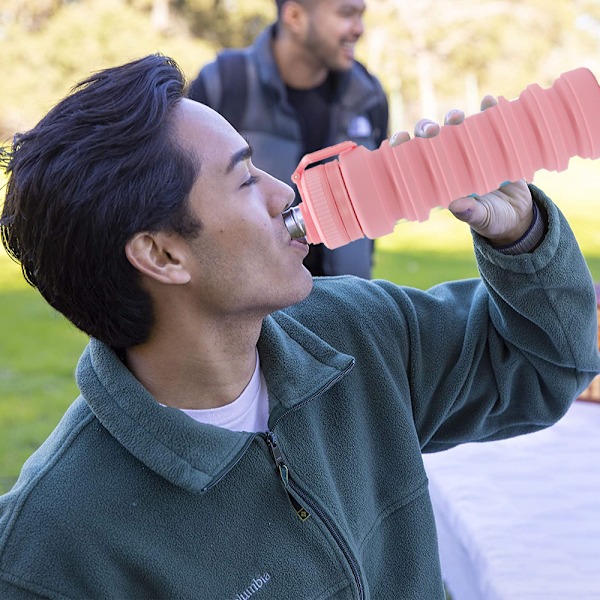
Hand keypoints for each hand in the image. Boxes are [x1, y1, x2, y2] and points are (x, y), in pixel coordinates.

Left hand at [389, 97, 533, 244]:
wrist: (520, 215)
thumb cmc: (492, 219)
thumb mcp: (481, 218)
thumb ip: (470, 213)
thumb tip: (456, 205)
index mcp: (437, 179)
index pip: (412, 159)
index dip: (403, 146)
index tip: (400, 139)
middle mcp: (450, 160)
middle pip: (431, 137)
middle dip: (427, 128)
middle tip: (432, 131)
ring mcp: (471, 149)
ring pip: (456, 126)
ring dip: (454, 117)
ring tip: (457, 117)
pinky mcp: (494, 142)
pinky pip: (489, 121)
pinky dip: (489, 109)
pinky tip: (489, 102)